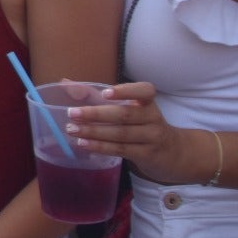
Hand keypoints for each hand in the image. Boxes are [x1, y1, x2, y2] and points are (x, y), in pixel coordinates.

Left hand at [65, 81, 198, 184]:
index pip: (144, 91)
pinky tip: (83, 144)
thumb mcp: (126, 106)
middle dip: (96, 114)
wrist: (172, 152)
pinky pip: (121, 149)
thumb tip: (65, 82)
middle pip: (124, 115)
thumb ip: (95, 94)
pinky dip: (101, 147)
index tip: (105, 93)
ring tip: (72, 130)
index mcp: (148, 101)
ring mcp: (152, 137)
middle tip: (71, 113)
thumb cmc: (141, 124)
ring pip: (121, 134)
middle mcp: (152, 117)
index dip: (126, 91)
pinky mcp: (147, 155)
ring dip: (94, 132)